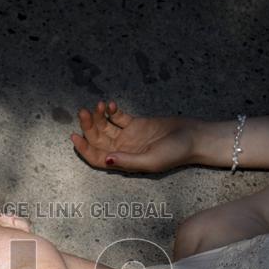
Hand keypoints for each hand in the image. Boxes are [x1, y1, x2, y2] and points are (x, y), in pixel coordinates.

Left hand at [70, 100, 201, 172]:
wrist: (194, 137)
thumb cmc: (176, 153)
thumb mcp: (151, 160)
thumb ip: (128, 161)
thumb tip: (105, 159)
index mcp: (124, 162)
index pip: (97, 158)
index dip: (84, 149)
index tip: (75, 137)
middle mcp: (123, 150)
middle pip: (98, 140)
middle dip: (89, 127)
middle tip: (85, 112)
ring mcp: (128, 136)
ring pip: (105, 127)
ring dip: (98, 117)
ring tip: (98, 105)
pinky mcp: (136, 124)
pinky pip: (117, 118)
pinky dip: (111, 111)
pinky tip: (110, 105)